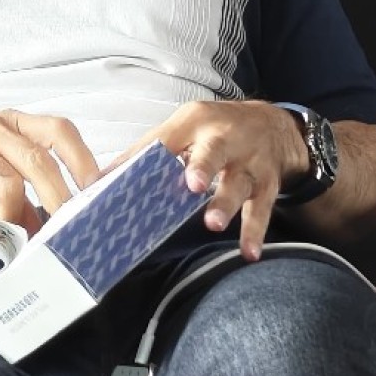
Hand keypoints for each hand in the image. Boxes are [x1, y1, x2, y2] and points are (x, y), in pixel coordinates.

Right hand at [0, 110, 100, 232]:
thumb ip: (15, 192)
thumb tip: (47, 228)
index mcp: (8, 123)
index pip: (59, 131)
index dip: (82, 159)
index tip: (96, 190)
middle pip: (39, 161)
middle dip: (58, 199)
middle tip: (65, 229)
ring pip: (8, 183)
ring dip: (15, 217)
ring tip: (11, 235)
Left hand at [127, 100, 308, 261]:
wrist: (275, 125)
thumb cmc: (217, 128)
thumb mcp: (184, 126)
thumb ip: (147, 150)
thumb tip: (101, 179)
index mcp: (196, 122)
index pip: (166, 140)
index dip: (145, 157)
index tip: (122, 179)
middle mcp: (226, 138)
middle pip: (214, 152)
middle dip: (203, 167)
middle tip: (192, 185)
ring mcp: (249, 162)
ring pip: (238, 183)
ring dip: (225, 203)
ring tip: (214, 223)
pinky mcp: (266, 184)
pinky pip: (261, 209)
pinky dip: (255, 232)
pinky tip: (249, 253)